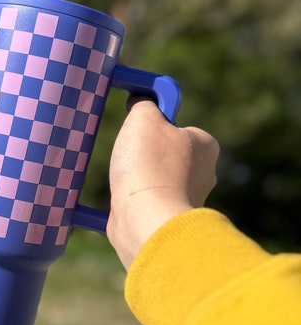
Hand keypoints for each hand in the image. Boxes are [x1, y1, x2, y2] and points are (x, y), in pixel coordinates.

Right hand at [107, 98, 219, 268]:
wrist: (146, 222)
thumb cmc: (149, 167)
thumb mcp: (144, 118)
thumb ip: (144, 104)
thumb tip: (141, 101)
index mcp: (206, 146)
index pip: (178, 125)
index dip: (155, 122)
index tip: (136, 126)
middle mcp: (203, 174)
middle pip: (166, 153)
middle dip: (143, 153)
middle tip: (125, 153)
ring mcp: (185, 200)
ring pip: (154, 179)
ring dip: (136, 178)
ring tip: (122, 179)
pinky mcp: (166, 220)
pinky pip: (145, 203)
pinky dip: (131, 200)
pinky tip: (118, 199)